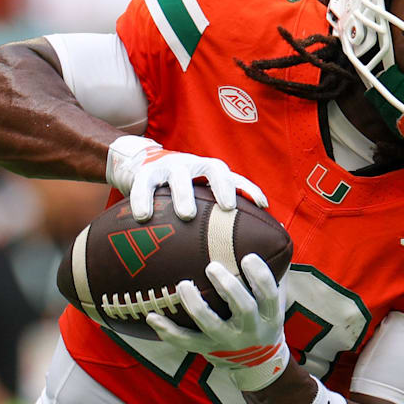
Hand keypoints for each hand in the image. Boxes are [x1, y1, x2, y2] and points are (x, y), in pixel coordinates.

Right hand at [105, 135, 267, 220]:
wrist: (141, 166)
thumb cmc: (179, 190)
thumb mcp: (199, 194)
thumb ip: (220, 212)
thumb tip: (255, 238)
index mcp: (208, 171)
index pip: (234, 176)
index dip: (248, 188)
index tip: (262, 205)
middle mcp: (193, 165)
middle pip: (212, 168)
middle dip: (222, 186)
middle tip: (228, 208)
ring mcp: (169, 167)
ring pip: (180, 176)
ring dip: (185, 194)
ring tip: (187, 215)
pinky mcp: (145, 173)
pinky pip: (144, 185)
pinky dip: (143, 199)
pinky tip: (143, 217)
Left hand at [146, 254, 289, 391]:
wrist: (259, 362)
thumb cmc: (264, 316)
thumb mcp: (277, 298)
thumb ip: (276, 267)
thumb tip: (274, 225)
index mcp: (269, 315)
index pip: (269, 294)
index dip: (260, 276)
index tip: (247, 257)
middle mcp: (250, 329)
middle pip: (243, 309)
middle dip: (228, 287)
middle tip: (212, 266)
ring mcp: (227, 341)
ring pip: (210, 325)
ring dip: (195, 305)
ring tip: (183, 285)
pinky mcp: (207, 349)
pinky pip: (185, 341)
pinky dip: (167, 331)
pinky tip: (151, 316)